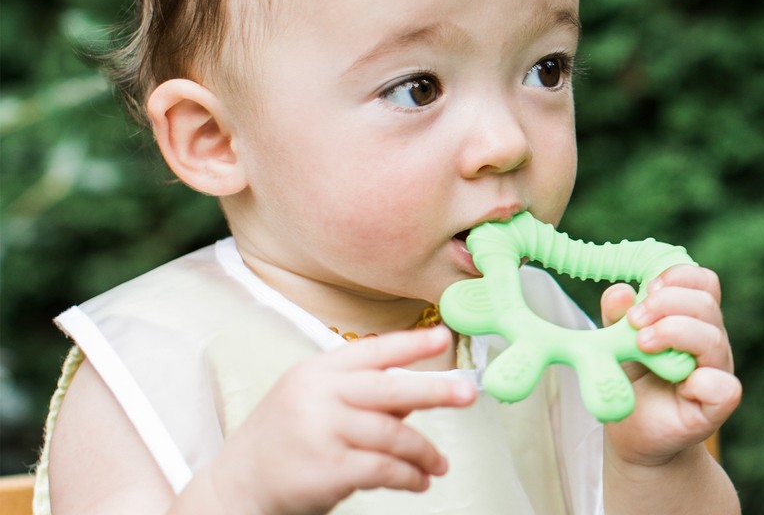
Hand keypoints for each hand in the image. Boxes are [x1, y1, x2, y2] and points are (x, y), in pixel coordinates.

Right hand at [208, 326, 475, 514]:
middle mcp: (320, 394)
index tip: (443, 337)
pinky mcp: (326, 469)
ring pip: (391, 434)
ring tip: (439, 464)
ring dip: (423, 451)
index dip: (410, 344)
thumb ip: (361, 394)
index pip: (373, 349)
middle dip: (434, 390)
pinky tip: (419, 481)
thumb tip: (414, 394)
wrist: (238, 484)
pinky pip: (382, 469)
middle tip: (467, 393)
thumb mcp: (314, 400)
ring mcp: (321, 431)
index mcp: (319, 370)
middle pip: (388, 387)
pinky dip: (408, 476)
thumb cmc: (283, 437)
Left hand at [600, 264, 741, 466]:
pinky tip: (678, 381)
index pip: (702, 282)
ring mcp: (715, 372)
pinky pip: (725, 388)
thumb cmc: (628, 375)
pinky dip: (701, 380)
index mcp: (689, 316)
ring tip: (641, 343)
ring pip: (714, 338)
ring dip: (673, 332)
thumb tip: (621, 291)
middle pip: (706, 303)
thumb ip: (615, 315)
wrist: (631, 429)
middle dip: (666, 303)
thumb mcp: (613, 339)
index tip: (647, 288)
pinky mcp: (714, 407)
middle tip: (634, 320)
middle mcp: (708, 340)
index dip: (678, 276)